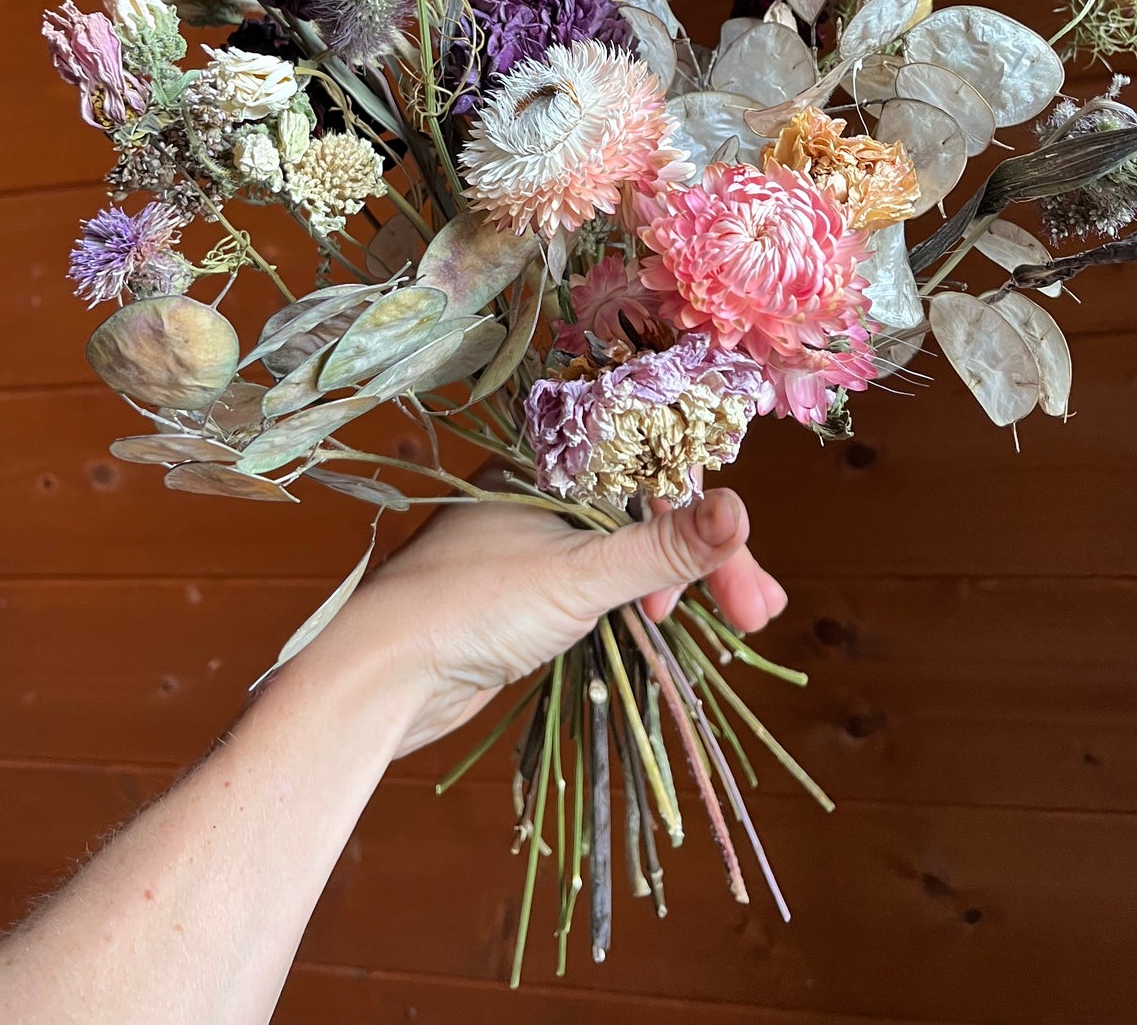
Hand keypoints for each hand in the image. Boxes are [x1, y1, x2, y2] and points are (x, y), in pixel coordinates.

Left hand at [311, 487, 785, 755]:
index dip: (708, 522)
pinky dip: (640, 605)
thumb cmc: (468, 606)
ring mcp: (534, 543)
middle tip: (756, 613)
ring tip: (737, 625)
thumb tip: (742, 508)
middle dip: (705, 560)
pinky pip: (600, 585)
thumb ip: (663, 545)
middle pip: (647, 511)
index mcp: (548, 461)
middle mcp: (543, 492)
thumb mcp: (580, 575)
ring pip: (627, 550)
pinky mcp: (526, 593)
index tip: (751, 585)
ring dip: (680, 584)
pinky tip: (671, 627)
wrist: (381, 675)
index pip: (652, 473)